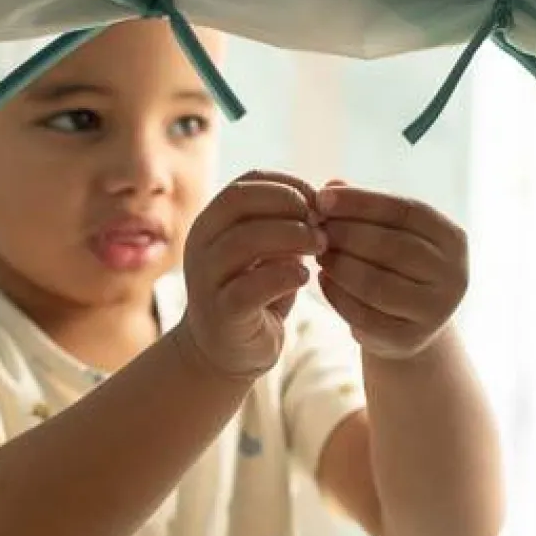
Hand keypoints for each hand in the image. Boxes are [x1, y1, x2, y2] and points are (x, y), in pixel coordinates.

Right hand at [179, 170, 325, 379]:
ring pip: (243, 241)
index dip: (286, 184)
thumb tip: (334, 187)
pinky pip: (250, 287)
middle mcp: (200, 245)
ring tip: (320, 245)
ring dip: (291, 236)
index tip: (319, 201)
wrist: (227, 351)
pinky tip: (306, 276)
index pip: (245, 184)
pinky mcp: (221, 313)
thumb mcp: (273, 250)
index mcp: (212, 222)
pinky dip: (284, 276)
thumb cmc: (257, 292)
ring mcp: (206, 279)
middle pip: (238, 202)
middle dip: (287, 204)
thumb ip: (291, 221)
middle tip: (321, 222)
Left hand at [314, 181, 468, 360]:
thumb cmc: (395, 265)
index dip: (362, 202)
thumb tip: (332, 184)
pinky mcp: (410, 339)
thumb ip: (363, 209)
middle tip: (315, 229)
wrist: (407, 322)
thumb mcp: (387, 233)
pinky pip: (365, 315)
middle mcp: (453, 275)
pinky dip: (337, 296)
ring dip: (339, 266)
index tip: (323, 197)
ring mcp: (435, 311)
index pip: (406, 211)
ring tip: (318, 254)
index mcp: (453, 238)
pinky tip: (323, 280)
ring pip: (376, 284)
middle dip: (346, 234)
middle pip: (392, 247)